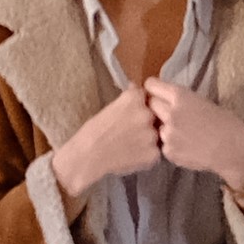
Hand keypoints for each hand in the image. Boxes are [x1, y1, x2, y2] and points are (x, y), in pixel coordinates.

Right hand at [46, 87, 167, 199]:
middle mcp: (146, 113)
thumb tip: (136, 87)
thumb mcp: (109, 107)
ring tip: (129, 146)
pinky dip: (146, 155)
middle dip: (146, 122)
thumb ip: (127, 99)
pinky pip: (155, 152)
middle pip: (153, 115)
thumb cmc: (93, 131)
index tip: (129, 115)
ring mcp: (152, 134)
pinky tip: (131, 156)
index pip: (145, 96)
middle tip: (128, 133)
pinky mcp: (154, 153)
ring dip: (147, 139)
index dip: (139, 106)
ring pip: (156, 134)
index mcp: (134, 98)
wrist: (87, 156)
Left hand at [144, 75, 243, 192]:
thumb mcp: (203, 102)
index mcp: (180, 96)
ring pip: (156, 126)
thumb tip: (167, 99)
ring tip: (183, 133)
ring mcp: (167, 134)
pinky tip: (187, 146)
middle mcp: (170, 113)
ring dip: (164, 128)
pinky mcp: (168, 151)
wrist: (234, 150)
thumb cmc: (227, 123)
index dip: (153, 88)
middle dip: (156, 107)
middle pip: (150, 104)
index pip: (151, 85)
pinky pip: (163, 144)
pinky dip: (171, 144)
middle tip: (169, 113)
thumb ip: (182, 100)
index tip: (154, 92)